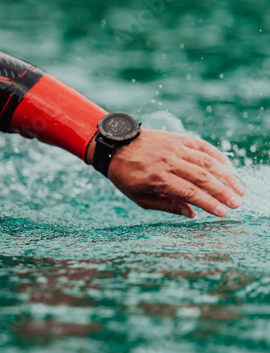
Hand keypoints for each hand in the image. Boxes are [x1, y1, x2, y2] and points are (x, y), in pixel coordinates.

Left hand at [90, 129, 245, 217]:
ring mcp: (174, 148)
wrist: (113, 146)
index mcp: (158, 178)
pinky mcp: (176, 138)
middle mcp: (168, 162)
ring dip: (226, 176)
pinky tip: (228, 167)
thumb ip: (167, 206)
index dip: (209, 203)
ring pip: (207, 162)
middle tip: (237, 203)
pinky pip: (202, 145)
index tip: (223, 213)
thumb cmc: (125, 176)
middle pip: (203, 178)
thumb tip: (192, 214)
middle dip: (223, 192)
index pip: (191, 193)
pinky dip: (217, 156)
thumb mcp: (139, 197)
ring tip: (238, 189)